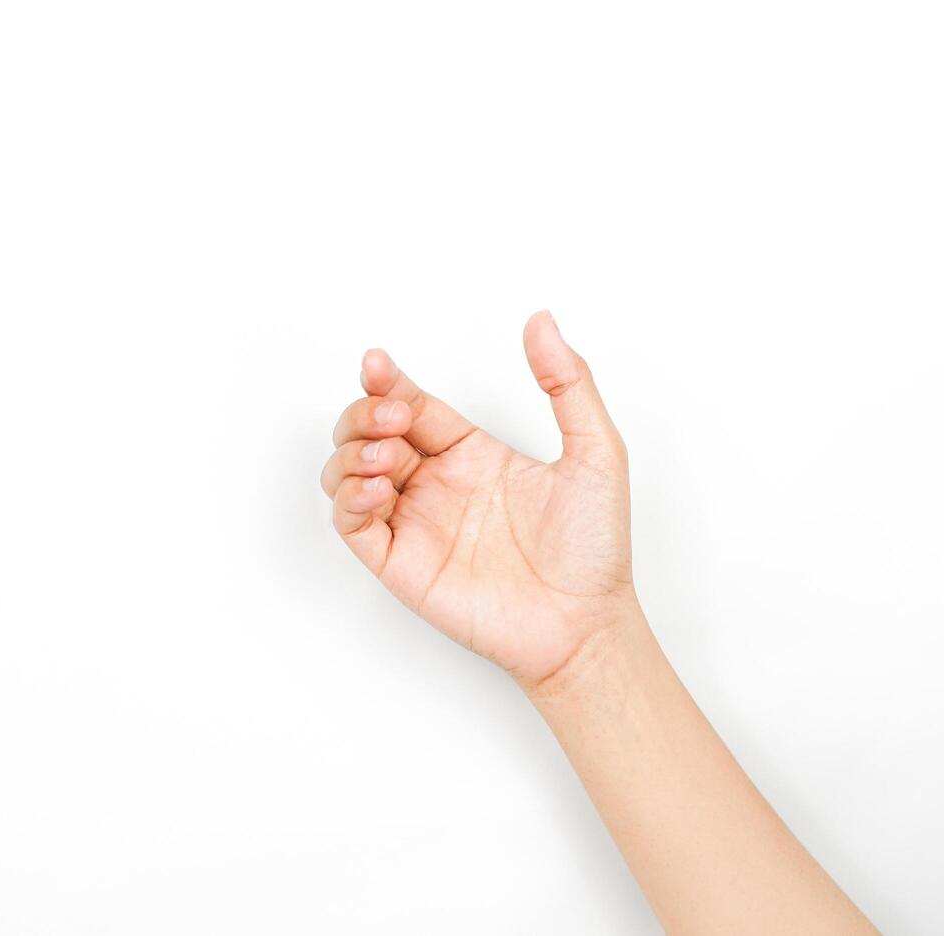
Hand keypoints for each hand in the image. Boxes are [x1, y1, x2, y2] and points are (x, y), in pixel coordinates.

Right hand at [321, 311, 635, 686]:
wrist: (587, 623)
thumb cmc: (594, 549)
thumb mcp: (596, 450)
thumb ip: (568, 383)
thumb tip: (542, 321)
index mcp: (473, 454)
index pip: (412, 404)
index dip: (386, 381)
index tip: (377, 362)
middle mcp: (437, 485)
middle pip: (369, 432)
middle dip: (365, 414)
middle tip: (393, 418)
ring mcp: (416, 524)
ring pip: (347, 473)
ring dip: (351, 453)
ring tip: (387, 455)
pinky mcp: (402, 564)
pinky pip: (352, 524)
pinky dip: (350, 499)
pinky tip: (380, 489)